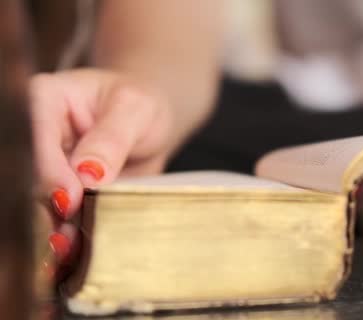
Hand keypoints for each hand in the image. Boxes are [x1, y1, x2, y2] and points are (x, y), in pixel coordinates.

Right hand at [30, 69, 173, 265]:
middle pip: (32, 176)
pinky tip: (75, 255)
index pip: (37, 137)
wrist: (148, 123)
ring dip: (56, 228)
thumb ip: (112, 139)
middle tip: (66, 239)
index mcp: (45, 99)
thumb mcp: (135, 110)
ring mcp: (46, 167)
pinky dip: (69, 235)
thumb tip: (89, 175)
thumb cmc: (139, 105)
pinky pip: (59, 217)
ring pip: (41, 202)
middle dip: (49, 208)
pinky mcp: (61, 193)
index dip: (52, 172)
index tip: (71, 200)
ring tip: (70, 252)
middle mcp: (37, 135)